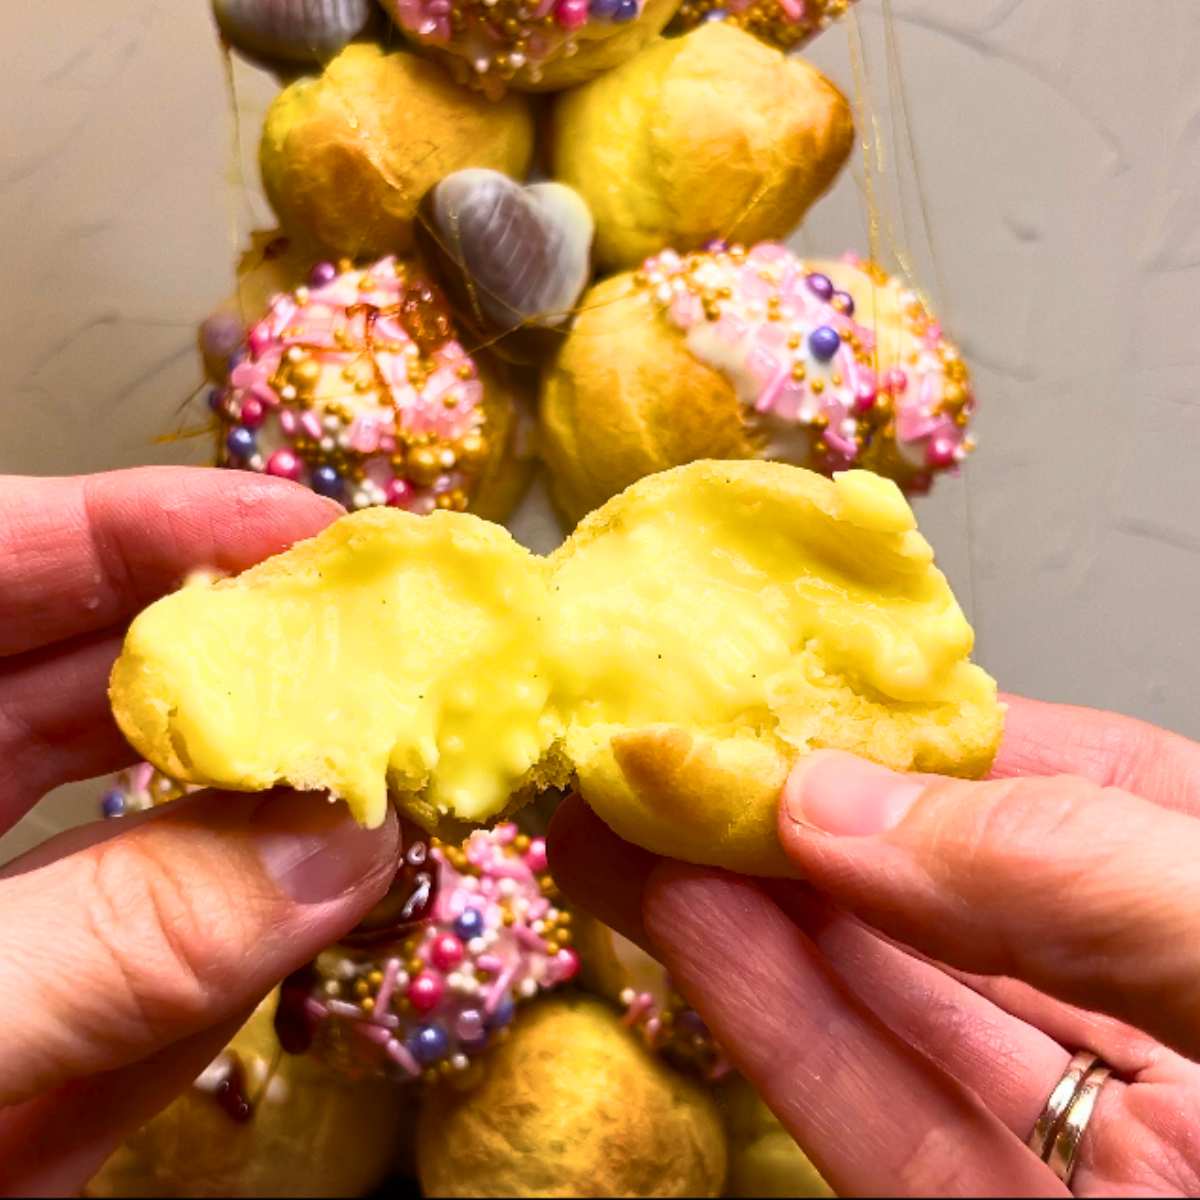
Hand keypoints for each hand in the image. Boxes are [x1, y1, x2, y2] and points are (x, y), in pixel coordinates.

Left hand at [0, 469, 400, 1195]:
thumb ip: (102, 952)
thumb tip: (339, 851)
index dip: (149, 526)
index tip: (310, 530)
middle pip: (77, 674)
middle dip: (235, 664)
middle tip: (376, 662)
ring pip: (124, 818)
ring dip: (249, 818)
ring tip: (361, 800)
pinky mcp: (20, 1011)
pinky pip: (134, 958)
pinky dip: (213, 955)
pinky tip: (286, 932)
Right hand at [549, 696, 1199, 1195]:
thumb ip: (1077, 866)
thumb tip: (841, 800)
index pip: (1052, 783)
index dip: (904, 734)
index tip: (781, 692)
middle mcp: (1159, 1021)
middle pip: (939, 897)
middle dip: (788, 821)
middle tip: (662, 756)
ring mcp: (1084, 1147)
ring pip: (886, 1005)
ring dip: (744, 912)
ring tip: (635, 828)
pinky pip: (873, 1119)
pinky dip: (770, 1021)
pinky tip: (687, 930)